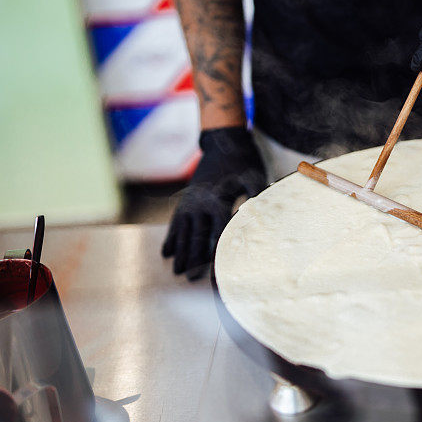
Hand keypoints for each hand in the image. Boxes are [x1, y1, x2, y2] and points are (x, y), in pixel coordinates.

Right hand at [162, 127, 265, 279]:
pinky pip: (175, 222)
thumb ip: (255, 197)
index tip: (212, 271)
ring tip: (175, 271)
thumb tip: (255, 215)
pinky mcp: (185, 199)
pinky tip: (165, 252)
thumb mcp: (254, 176)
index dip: (213, 253)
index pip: (216, 233)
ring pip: (182, 231)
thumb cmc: (243, 161)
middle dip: (192, 259)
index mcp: (218, 200)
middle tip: (189, 279)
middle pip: (195, 236)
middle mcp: (200, 203)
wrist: (223, 141)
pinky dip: (171, 237)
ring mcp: (190, 201)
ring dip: (179, 252)